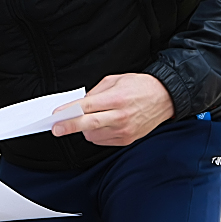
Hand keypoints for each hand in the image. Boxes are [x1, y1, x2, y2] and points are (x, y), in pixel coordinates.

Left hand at [51, 73, 173, 146]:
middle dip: (70, 127)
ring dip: (85, 129)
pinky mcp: (127, 140)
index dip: (69, 111)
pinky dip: (96, 134)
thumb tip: (79, 104)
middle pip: (89, 124)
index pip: (87, 107)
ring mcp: (124, 131)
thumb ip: (95, 93)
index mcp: (116, 99)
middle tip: (56, 128)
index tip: (56, 115)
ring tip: (89, 119)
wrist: (164, 98)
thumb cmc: (139, 86)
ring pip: (94, 135)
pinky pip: (103, 141)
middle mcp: (120, 117)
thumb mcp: (115, 80)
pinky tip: (100, 124)